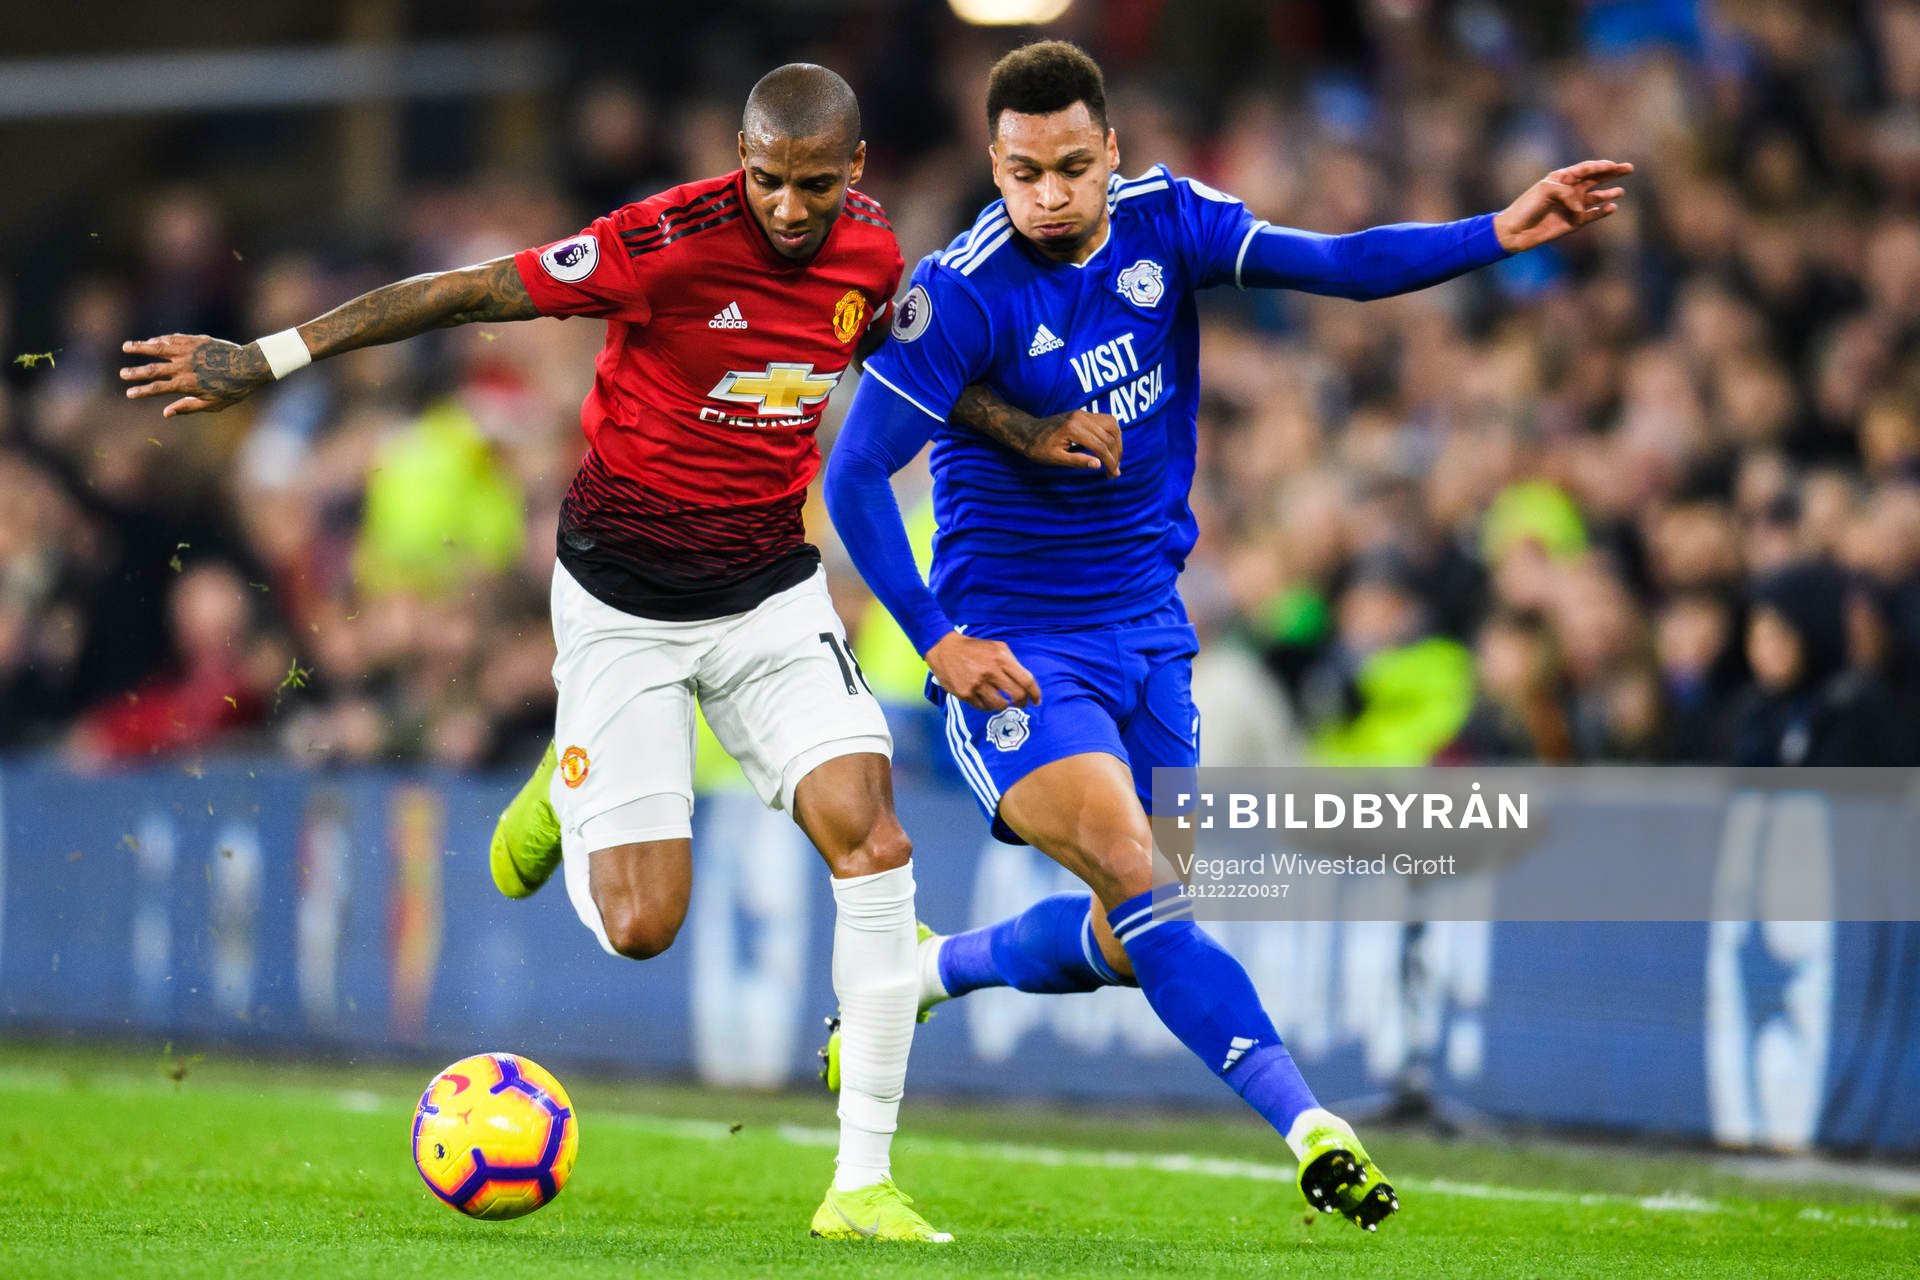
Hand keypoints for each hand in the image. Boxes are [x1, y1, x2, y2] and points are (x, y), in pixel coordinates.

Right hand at [120, 334, 271, 416]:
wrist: (250, 366)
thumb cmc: (234, 389)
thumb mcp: (213, 404)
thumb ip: (188, 407)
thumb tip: (165, 413)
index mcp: (186, 384)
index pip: (157, 388)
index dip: (141, 390)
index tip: (129, 393)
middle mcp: (184, 366)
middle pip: (153, 369)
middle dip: (135, 372)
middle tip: (122, 374)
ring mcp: (188, 351)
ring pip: (158, 348)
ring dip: (140, 347)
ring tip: (126, 346)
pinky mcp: (195, 340)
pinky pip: (173, 338)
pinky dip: (160, 340)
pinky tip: (151, 341)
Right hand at [926, 632, 1041, 711]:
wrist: (944, 649)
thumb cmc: (975, 649)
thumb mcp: (997, 647)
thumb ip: (1012, 662)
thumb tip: (1026, 683)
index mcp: (1002, 657)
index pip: (1026, 680)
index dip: (1035, 693)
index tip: (1037, 701)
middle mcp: (991, 671)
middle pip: (1017, 695)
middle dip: (1022, 702)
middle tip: (1020, 703)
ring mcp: (977, 684)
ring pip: (1000, 705)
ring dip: (1004, 705)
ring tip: (1001, 701)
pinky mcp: (965, 693)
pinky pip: (983, 707)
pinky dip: (988, 706)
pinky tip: (986, 699)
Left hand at [1025, 409, 1122, 477]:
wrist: (1028, 432)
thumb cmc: (1039, 448)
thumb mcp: (1055, 459)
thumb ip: (1077, 461)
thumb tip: (1098, 464)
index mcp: (1073, 429)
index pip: (1100, 446)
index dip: (1110, 462)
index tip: (1113, 475)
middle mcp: (1081, 417)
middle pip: (1109, 435)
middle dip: (1116, 455)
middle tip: (1114, 471)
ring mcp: (1083, 413)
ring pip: (1113, 425)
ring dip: (1118, 443)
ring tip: (1115, 460)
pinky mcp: (1084, 414)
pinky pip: (1108, 420)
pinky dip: (1114, 433)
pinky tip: (1112, 447)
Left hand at [1492, 160, 1632, 253]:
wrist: (1515, 231)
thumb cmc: (1527, 207)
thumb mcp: (1546, 190)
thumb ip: (1567, 193)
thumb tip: (1581, 207)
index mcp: (1562, 178)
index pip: (1586, 168)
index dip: (1600, 166)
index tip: (1613, 165)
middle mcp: (1570, 190)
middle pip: (1596, 179)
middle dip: (1612, 173)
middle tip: (1629, 168)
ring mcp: (1573, 207)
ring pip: (1597, 197)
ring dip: (1608, 193)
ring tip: (1620, 191)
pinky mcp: (1573, 223)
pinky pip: (1592, 215)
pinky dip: (1602, 212)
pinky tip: (1612, 207)